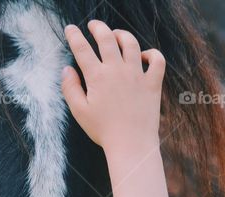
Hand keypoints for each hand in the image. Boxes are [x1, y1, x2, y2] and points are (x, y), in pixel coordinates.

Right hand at [62, 21, 165, 158]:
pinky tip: (143, 56)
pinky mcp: (153, 83)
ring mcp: (137, 75)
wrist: (131, 144)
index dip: (74, 36)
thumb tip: (67, 69)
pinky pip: (157, 60)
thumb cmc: (103, 131)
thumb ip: (70, 88)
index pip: (82, 49)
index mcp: (97, 77)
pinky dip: (152, 54)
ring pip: (131, 43)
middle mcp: (117, 70)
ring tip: (116, 35)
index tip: (70, 29)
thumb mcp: (79, 112)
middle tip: (93, 25)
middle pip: (107, 38)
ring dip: (122, 35)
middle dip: (98, 27)